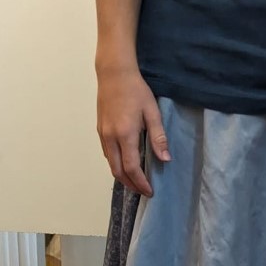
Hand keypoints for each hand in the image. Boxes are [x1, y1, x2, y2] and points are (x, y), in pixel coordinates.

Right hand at [97, 68, 169, 196]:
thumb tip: (165, 159)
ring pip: (111, 164)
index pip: (131, 168)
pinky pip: (107, 154)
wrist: (114, 73)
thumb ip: (158, 137)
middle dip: (131, 184)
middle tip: (143, 191)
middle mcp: (110, 137)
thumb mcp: (152, 112)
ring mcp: (103, 134)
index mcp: (125, 134)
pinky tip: (126, 165)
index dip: (140, 183)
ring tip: (136, 182)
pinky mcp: (100, 130)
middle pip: (118, 171)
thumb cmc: (136, 91)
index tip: (150, 191)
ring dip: (122, 176)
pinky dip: (116, 165)